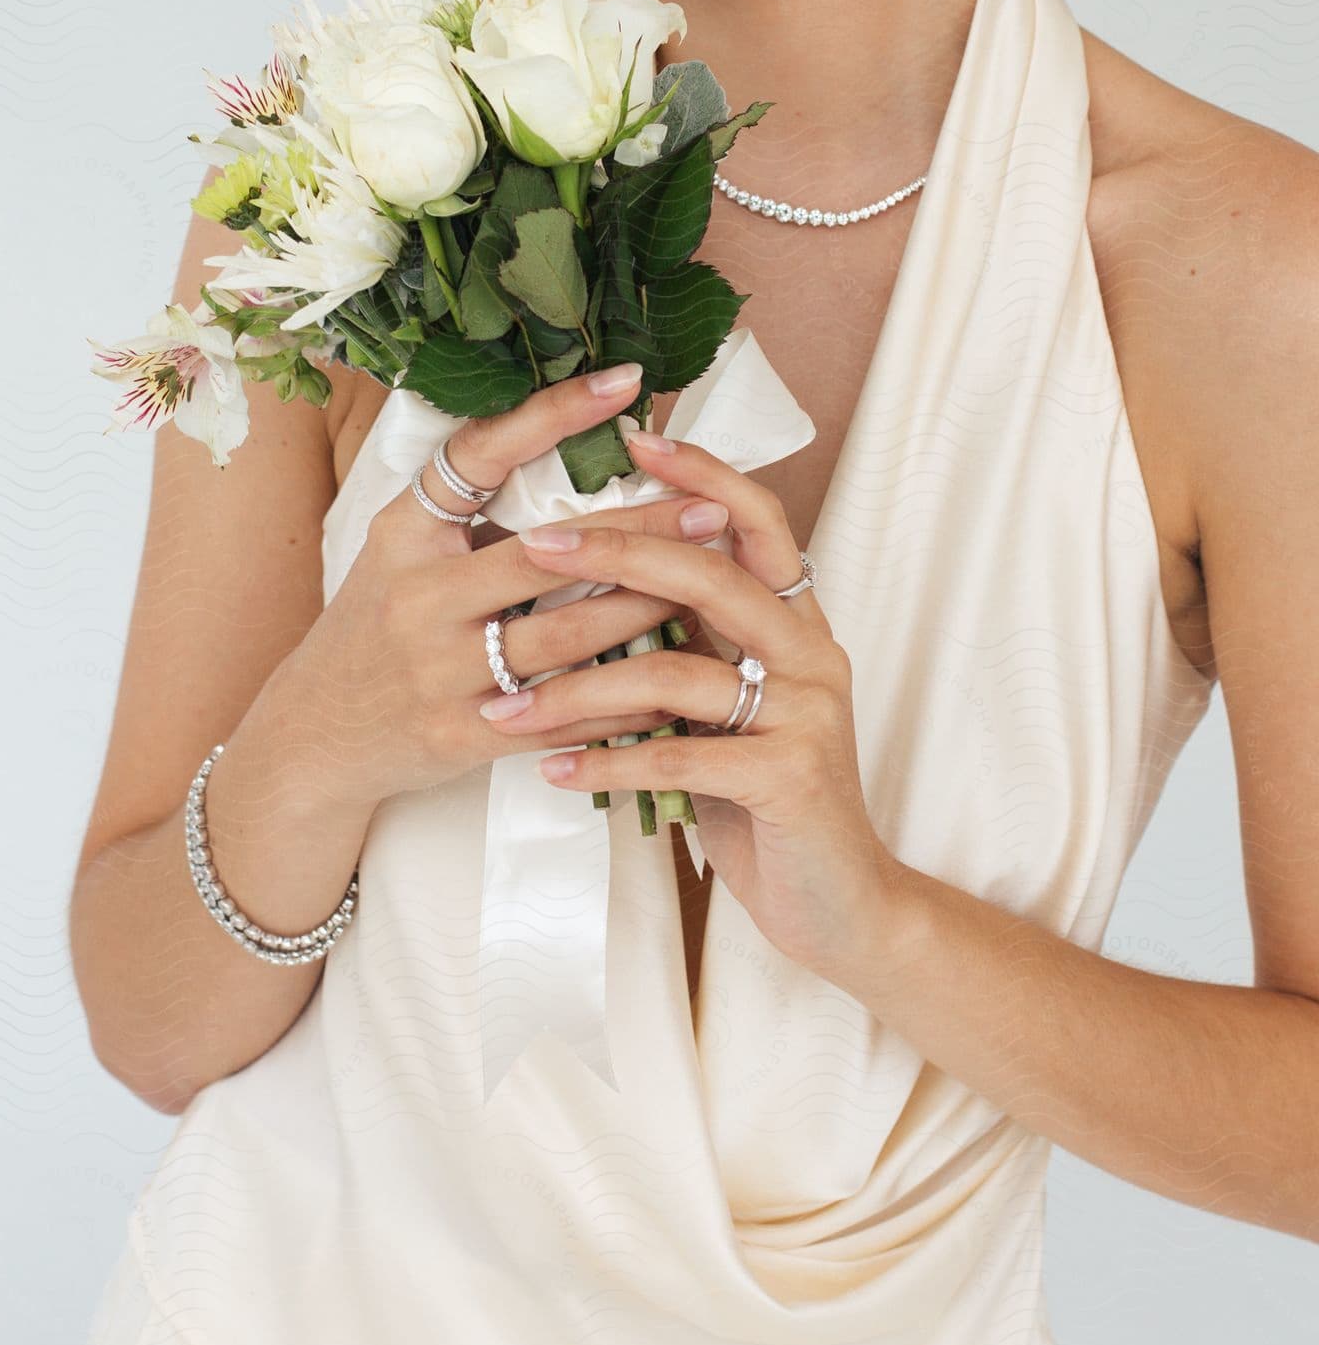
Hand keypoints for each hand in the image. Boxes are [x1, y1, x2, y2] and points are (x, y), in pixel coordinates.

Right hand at [295, 365, 732, 811]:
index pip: (481, 454)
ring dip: (648, 611)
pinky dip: (625, 700)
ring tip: (710, 587)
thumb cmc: (374, 630)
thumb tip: (573, 453)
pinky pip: (564, 714)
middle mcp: (419, 596)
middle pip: (549, 555)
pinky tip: (676, 680)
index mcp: (404, 534)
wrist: (313, 735)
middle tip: (711, 509)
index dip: (553, 414)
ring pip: (569, 637)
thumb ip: (466, 513)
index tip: (625, 382)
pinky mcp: (462, 735)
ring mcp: (440, 670)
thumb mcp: (398, 554)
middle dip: (640, 532)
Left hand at [494, 428, 903, 981]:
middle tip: (536, 545)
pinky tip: (554, 771)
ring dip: (579, 689)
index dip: (701, 476)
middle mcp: (812, 654)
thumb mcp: (726, 711)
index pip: (757, 522)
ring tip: (506, 707)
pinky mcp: (790, 778)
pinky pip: (679, 756)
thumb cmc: (762, 801)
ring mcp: (807, 714)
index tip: (634, 442)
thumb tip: (597, 594)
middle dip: (615, 554)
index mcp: (796, 625)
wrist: (837, 902)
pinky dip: (607, 762)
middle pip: (710, 574)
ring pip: (677, 673)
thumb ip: (688, 649)